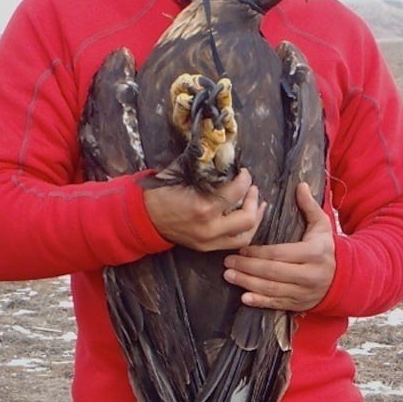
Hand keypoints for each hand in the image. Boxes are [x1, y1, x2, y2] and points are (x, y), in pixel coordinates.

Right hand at [143, 168, 266, 251]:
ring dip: (256, 219)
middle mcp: (210, 228)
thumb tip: (221, 154)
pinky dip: (244, 231)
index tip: (244, 173)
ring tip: (258, 205)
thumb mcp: (180, 172)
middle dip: (254, 200)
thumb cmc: (161, 192)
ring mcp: (209, 241)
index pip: (237, 192)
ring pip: (245, 236)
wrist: (144, 218)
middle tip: (253, 188)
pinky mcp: (207, 248)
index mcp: (204, 207)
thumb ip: (203, 165)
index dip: (245, 180)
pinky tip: (248, 220)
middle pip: (248, 218)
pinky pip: (234, 243)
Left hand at [223, 181, 334, 310]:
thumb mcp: (322, 225)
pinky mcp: (299, 304)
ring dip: (248, 284)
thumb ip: (310, 206)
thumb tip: (301, 185)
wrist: (343, 278)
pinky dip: (260, 302)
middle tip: (227, 262)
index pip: (280, 253)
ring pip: (272, 290)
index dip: (258, 252)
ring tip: (229, 275)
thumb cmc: (325, 248)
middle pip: (273, 272)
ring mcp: (304, 292)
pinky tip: (244, 298)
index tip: (241, 248)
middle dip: (247, 267)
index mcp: (313, 253)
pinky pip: (277, 304)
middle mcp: (309, 275)